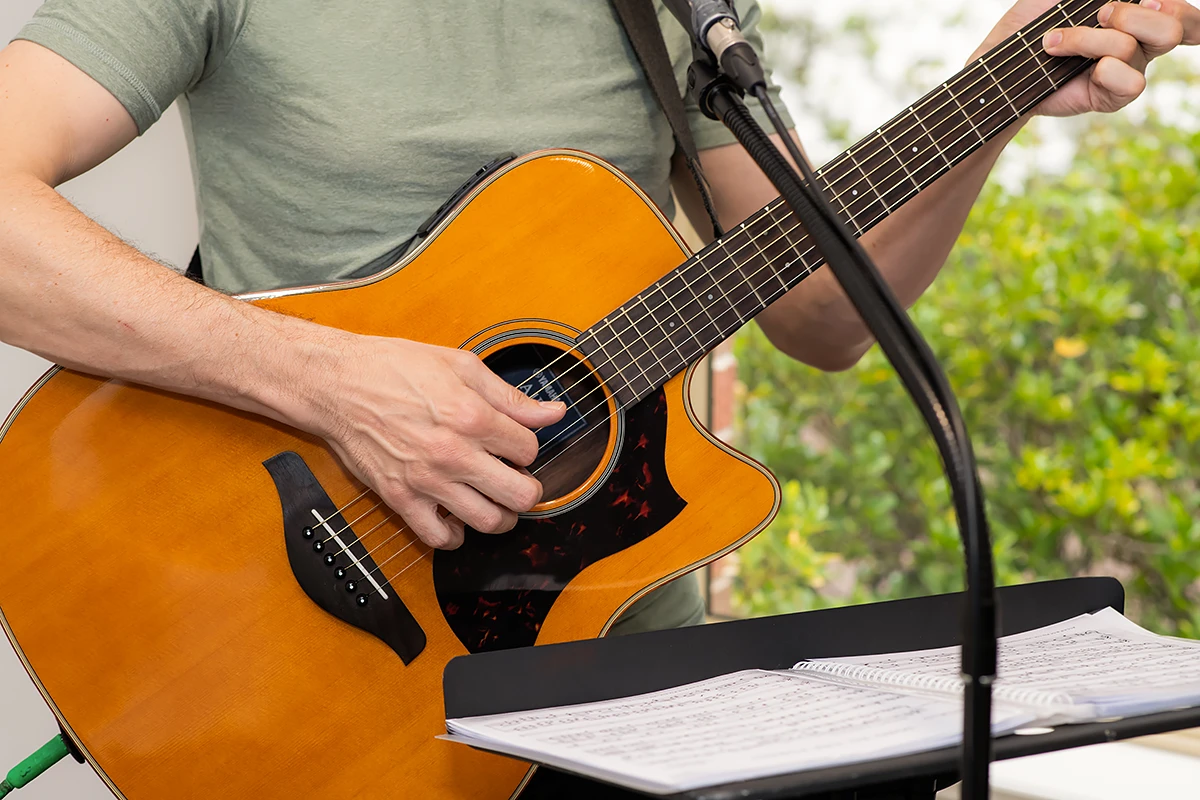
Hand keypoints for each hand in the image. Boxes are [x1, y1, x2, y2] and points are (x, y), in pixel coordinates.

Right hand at [311, 335, 565, 548]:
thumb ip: (510, 397)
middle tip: (516, 479)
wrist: (337, 384)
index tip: (513, 443)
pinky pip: (439, 538)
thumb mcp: (460, 366)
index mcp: (473, 417)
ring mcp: (427, 481)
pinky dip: (455, 534)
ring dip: (500, 515)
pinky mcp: (401, 499)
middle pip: (521, 494)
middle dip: (527, 488)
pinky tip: (455, 514)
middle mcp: (454, 453)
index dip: (527, 447)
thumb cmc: (394, 368)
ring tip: (492, 499)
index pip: (530, 450)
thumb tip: (554, 413)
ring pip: (488, 522)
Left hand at [973, 0, 1198, 116]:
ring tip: (1057, 42)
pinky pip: (1131, 84)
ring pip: (1134, 49)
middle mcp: (1139, 42)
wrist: (1000, 62)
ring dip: (1091, 39)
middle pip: (1173, 28)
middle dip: (1132, 13)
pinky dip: (1105, 70)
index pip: (1183, 14)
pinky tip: (1077, 67)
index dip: (1178, 7)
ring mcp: (1125, 70)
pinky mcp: (1110, 97)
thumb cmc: (1032, 23)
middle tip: (1098, 13)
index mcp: (1136, 15)